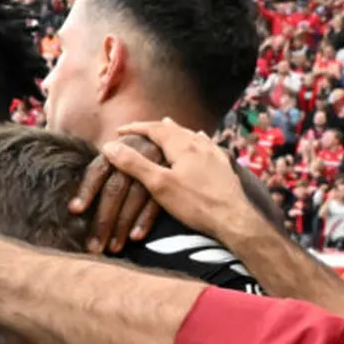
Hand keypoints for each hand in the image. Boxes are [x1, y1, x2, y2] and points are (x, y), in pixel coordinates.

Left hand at [68, 132, 164, 253]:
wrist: (165, 139)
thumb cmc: (129, 153)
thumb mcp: (111, 151)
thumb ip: (92, 166)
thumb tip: (61, 186)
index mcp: (115, 151)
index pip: (97, 170)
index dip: (86, 190)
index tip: (74, 210)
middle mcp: (133, 156)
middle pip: (115, 188)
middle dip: (103, 219)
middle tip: (93, 247)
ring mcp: (153, 166)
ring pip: (136, 197)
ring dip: (123, 225)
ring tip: (113, 248)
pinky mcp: (170, 178)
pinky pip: (157, 201)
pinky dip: (145, 220)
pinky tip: (135, 237)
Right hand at [101, 119, 260, 244]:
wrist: (233, 219)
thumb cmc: (194, 203)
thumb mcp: (158, 185)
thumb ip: (134, 164)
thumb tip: (109, 146)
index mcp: (182, 145)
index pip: (154, 129)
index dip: (135, 128)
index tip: (119, 131)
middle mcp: (199, 144)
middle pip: (173, 129)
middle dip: (154, 127)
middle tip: (140, 128)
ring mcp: (214, 154)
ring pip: (191, 135)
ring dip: (176, 130)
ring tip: (169, 124)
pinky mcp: (223, 165)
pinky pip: (207, 144)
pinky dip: (197, 139)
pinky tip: (202, 140)